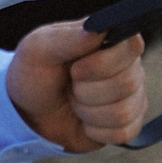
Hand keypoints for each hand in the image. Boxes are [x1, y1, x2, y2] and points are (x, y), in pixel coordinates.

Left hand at [7, 21, 148, 151]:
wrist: (28, 112)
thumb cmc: (35, 73)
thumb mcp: (38, 49)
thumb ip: (68, 37)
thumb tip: (99, 29)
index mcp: (111, 40)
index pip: (132, 46)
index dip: (103, 63)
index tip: (76, 69)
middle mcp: (129, 65)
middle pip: (127, 83)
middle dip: (86, 91)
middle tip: (70, 86)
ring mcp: (132, 96)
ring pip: (122, 111)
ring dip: (88, 112)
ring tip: (74, 102)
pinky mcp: (129, 123)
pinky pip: (123, 133)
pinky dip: (95, 131)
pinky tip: (84, 121)